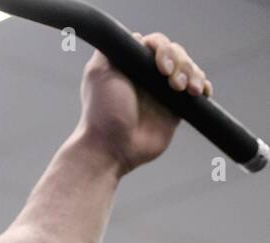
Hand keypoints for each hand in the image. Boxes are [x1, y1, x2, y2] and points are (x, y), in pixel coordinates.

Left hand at [76, 31, 212, 175]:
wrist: (112, 148)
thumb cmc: (103, 113)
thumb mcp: (98, 74)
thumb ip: (109, 50)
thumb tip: (131, 37)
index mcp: (132, 65)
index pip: (157, 43)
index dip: (164, 50)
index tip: (161, 68)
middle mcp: (148, 76)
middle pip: (177, 53)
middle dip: (181, 64)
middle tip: (174, 85)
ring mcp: (162, 92)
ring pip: (189, 69)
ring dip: (193, 74)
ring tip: (186, 92)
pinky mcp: (176, 108)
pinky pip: (197, 89)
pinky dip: (203, 86)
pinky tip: (201, 92)